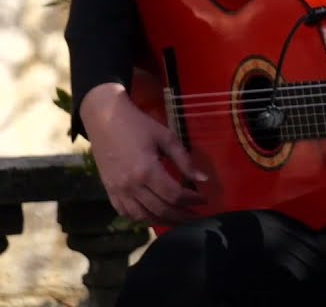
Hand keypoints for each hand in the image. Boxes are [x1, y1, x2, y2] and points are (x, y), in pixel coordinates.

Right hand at [79, 83, 206, 225]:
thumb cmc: (138, 125)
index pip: (174, 195)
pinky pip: (125, 212)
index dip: (192, 200)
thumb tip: (204, 179)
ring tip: (179, 220)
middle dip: (182, 216)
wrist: (104, 119)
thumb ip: (185, 160)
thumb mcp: (166, 137)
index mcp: (147, 171)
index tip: (205, 199)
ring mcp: (117, 190)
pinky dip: (141, 218)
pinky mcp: (109, 190)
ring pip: (143, 216)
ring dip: (163, 221)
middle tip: (197, 216)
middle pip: (160, 210)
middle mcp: (131, 185)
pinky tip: (154, 216)